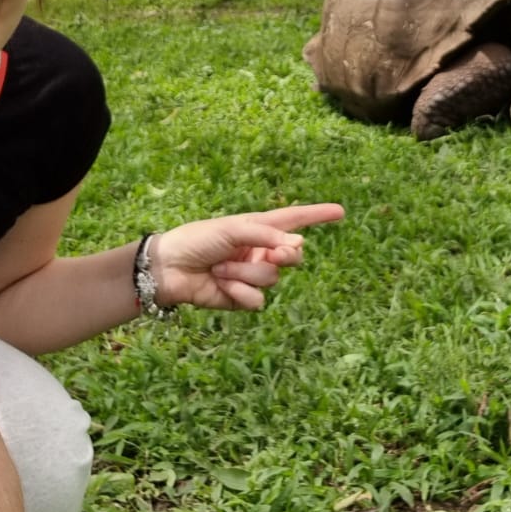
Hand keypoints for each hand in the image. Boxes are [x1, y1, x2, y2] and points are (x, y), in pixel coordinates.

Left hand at [150, 202, 344, 311]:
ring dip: (245, 274)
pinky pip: (257, 299)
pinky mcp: (242, 298)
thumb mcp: (232, 229)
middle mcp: (259, 252)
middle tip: (272, 254)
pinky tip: (221, 285)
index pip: (294, 220)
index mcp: (257, 228)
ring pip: (271, 279)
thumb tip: (297, 246)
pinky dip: (239, 292)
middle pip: (291, 256)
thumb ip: (265, 234)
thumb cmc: (197, 240)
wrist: (169, 269)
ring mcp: (252, 276)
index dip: (317, 215)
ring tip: (221, 269)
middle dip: (283, 256)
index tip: (341, 212)